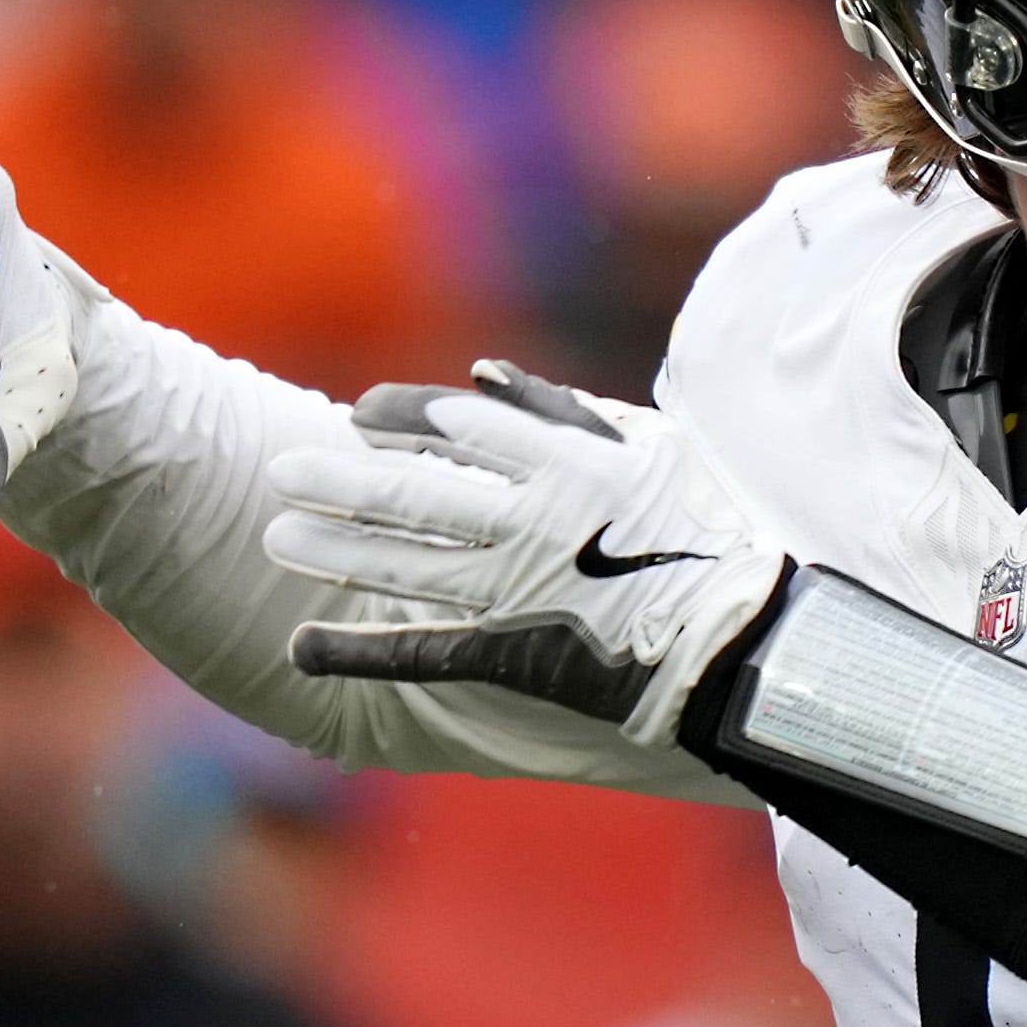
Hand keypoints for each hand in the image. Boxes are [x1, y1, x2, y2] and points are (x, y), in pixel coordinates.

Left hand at [264, 361, 788, 743]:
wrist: (749, 639)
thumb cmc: (710, 534)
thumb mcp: (650, 452)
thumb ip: (562, 411)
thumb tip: (481, 373)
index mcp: (570, 464)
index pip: (461, 425)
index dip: (401, 418)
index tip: (356, 416)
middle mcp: (536, 521)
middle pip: (416, 494)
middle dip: (341, 482)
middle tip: (281, 470)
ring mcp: (522, 590)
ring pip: (408, 565)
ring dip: (337, 551)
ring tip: (277, 538)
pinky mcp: (519, 654)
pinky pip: (425, 650)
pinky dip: (360, 650)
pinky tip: (302, 647)